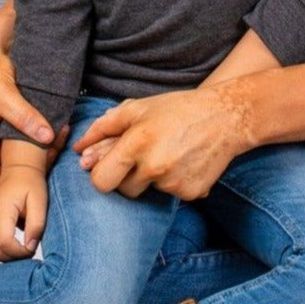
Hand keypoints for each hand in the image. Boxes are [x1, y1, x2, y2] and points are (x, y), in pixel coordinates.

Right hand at [0, 4, 66, 194]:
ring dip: (41, 154)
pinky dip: (43, 140)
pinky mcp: (10, 130)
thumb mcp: (3, 90)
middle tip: (56, 154)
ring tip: (59, 137)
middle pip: (8, 175)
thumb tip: (44, 137)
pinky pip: (28, 145)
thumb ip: (22, 115)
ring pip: (20, 161)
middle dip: (33, 170)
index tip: (38, 185)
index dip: (13, 190)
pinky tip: (57, 130)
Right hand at [0, 165, 47, 260]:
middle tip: (28, 252)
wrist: (19, 169)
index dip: (20, 252)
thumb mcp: (40, 202)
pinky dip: (0, 249)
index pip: (5, 243)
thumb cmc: (31, 183)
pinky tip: (14, 245)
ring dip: (5, 255)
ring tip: (22, 249)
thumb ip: (36, 225)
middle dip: (12, 257)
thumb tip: (30, 246)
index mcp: (1, 209)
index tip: (33, 248)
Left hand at [72, 84, 251, 200]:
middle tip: (143, 156)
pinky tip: (184, 162)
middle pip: (123, 191)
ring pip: (148, 193)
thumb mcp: (139, 108)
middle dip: (127, 178)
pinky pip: (171, 195)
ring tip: (168, 154)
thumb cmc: (178, 109)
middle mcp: (154, 166)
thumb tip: (78, 149)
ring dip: (152, 179)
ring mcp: (173, 183)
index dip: (101, 174)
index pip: (101, 181)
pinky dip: (174, 183)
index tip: (109, 166)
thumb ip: (104, 127)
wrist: (226, 117)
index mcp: (137, 143)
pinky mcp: (191, 193)